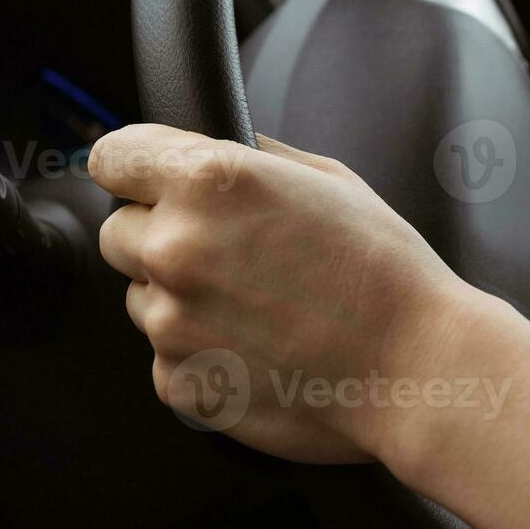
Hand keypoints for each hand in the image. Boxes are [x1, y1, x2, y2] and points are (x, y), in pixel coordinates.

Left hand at [89, 125, 486, 464]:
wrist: (417, 368)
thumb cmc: (385, 272)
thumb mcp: (328, 178)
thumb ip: (249, 156)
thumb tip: (207, 146)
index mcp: (207, 181)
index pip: (112, 157)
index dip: (134, 169)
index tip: (148, 183)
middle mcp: (175, 247)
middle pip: (119, 231)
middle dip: (160, 236)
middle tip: (228, 255)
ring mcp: (171, 322)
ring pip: (142, 297)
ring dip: (180, 298)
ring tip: (257, 307)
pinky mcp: (178, 382)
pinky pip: (166, 355)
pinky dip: (200, 353)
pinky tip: (258, 348)